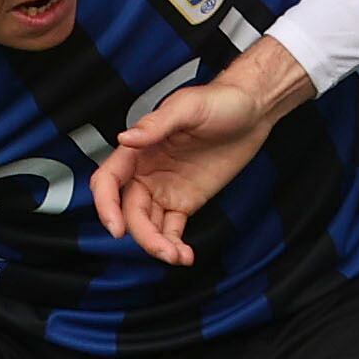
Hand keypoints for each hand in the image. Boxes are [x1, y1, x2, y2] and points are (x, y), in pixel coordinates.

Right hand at [93, 75, 273, 266]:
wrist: (252, 111)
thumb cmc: (219, 101)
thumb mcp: (187, 107)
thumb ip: (156, 125)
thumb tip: (126, 138)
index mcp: (138, 149)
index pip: (108, 181)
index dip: (106, 206)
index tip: (117, 229)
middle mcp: (146, 172)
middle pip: (129, 211)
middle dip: (143, 235)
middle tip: (164, 251)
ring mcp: (164, 189)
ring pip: (148, 225)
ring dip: (158, 246)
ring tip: (178, 257)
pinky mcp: (185, 202)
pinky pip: (171, 229)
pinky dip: (174, 245)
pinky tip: (185, 255)